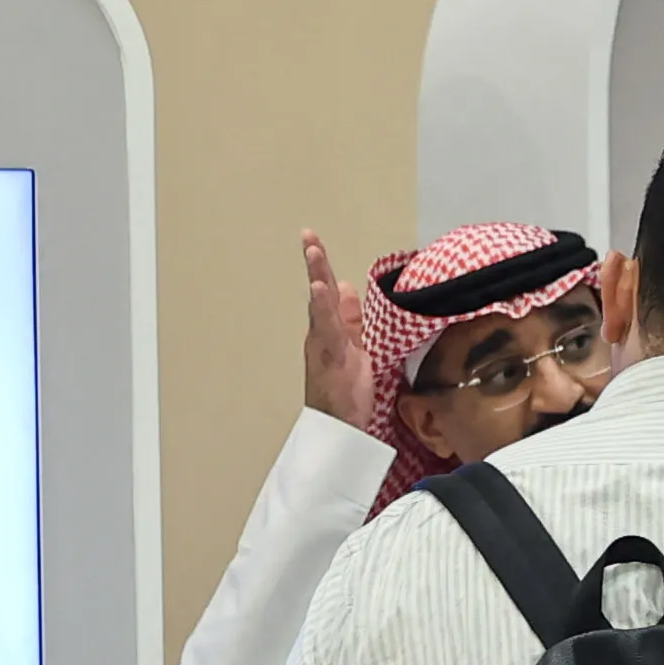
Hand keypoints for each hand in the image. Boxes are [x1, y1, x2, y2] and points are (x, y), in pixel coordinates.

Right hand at [301, 232, 374, 428]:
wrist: (338, 428)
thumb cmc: (344, 393)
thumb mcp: (354, 348)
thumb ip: (350, 319)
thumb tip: (346, 288)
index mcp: (328, 331)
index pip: (327, 293)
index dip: (322, 266)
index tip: (314, 240)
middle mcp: (322, 335)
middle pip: (318, 294)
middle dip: (315, 264)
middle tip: (309, 236)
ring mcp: (324, 345)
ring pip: (320, 307)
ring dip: (317, 277)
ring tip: (314, 251)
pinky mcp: (330, 357)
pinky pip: (328, 329)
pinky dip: (324, 307)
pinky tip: (323, 288)